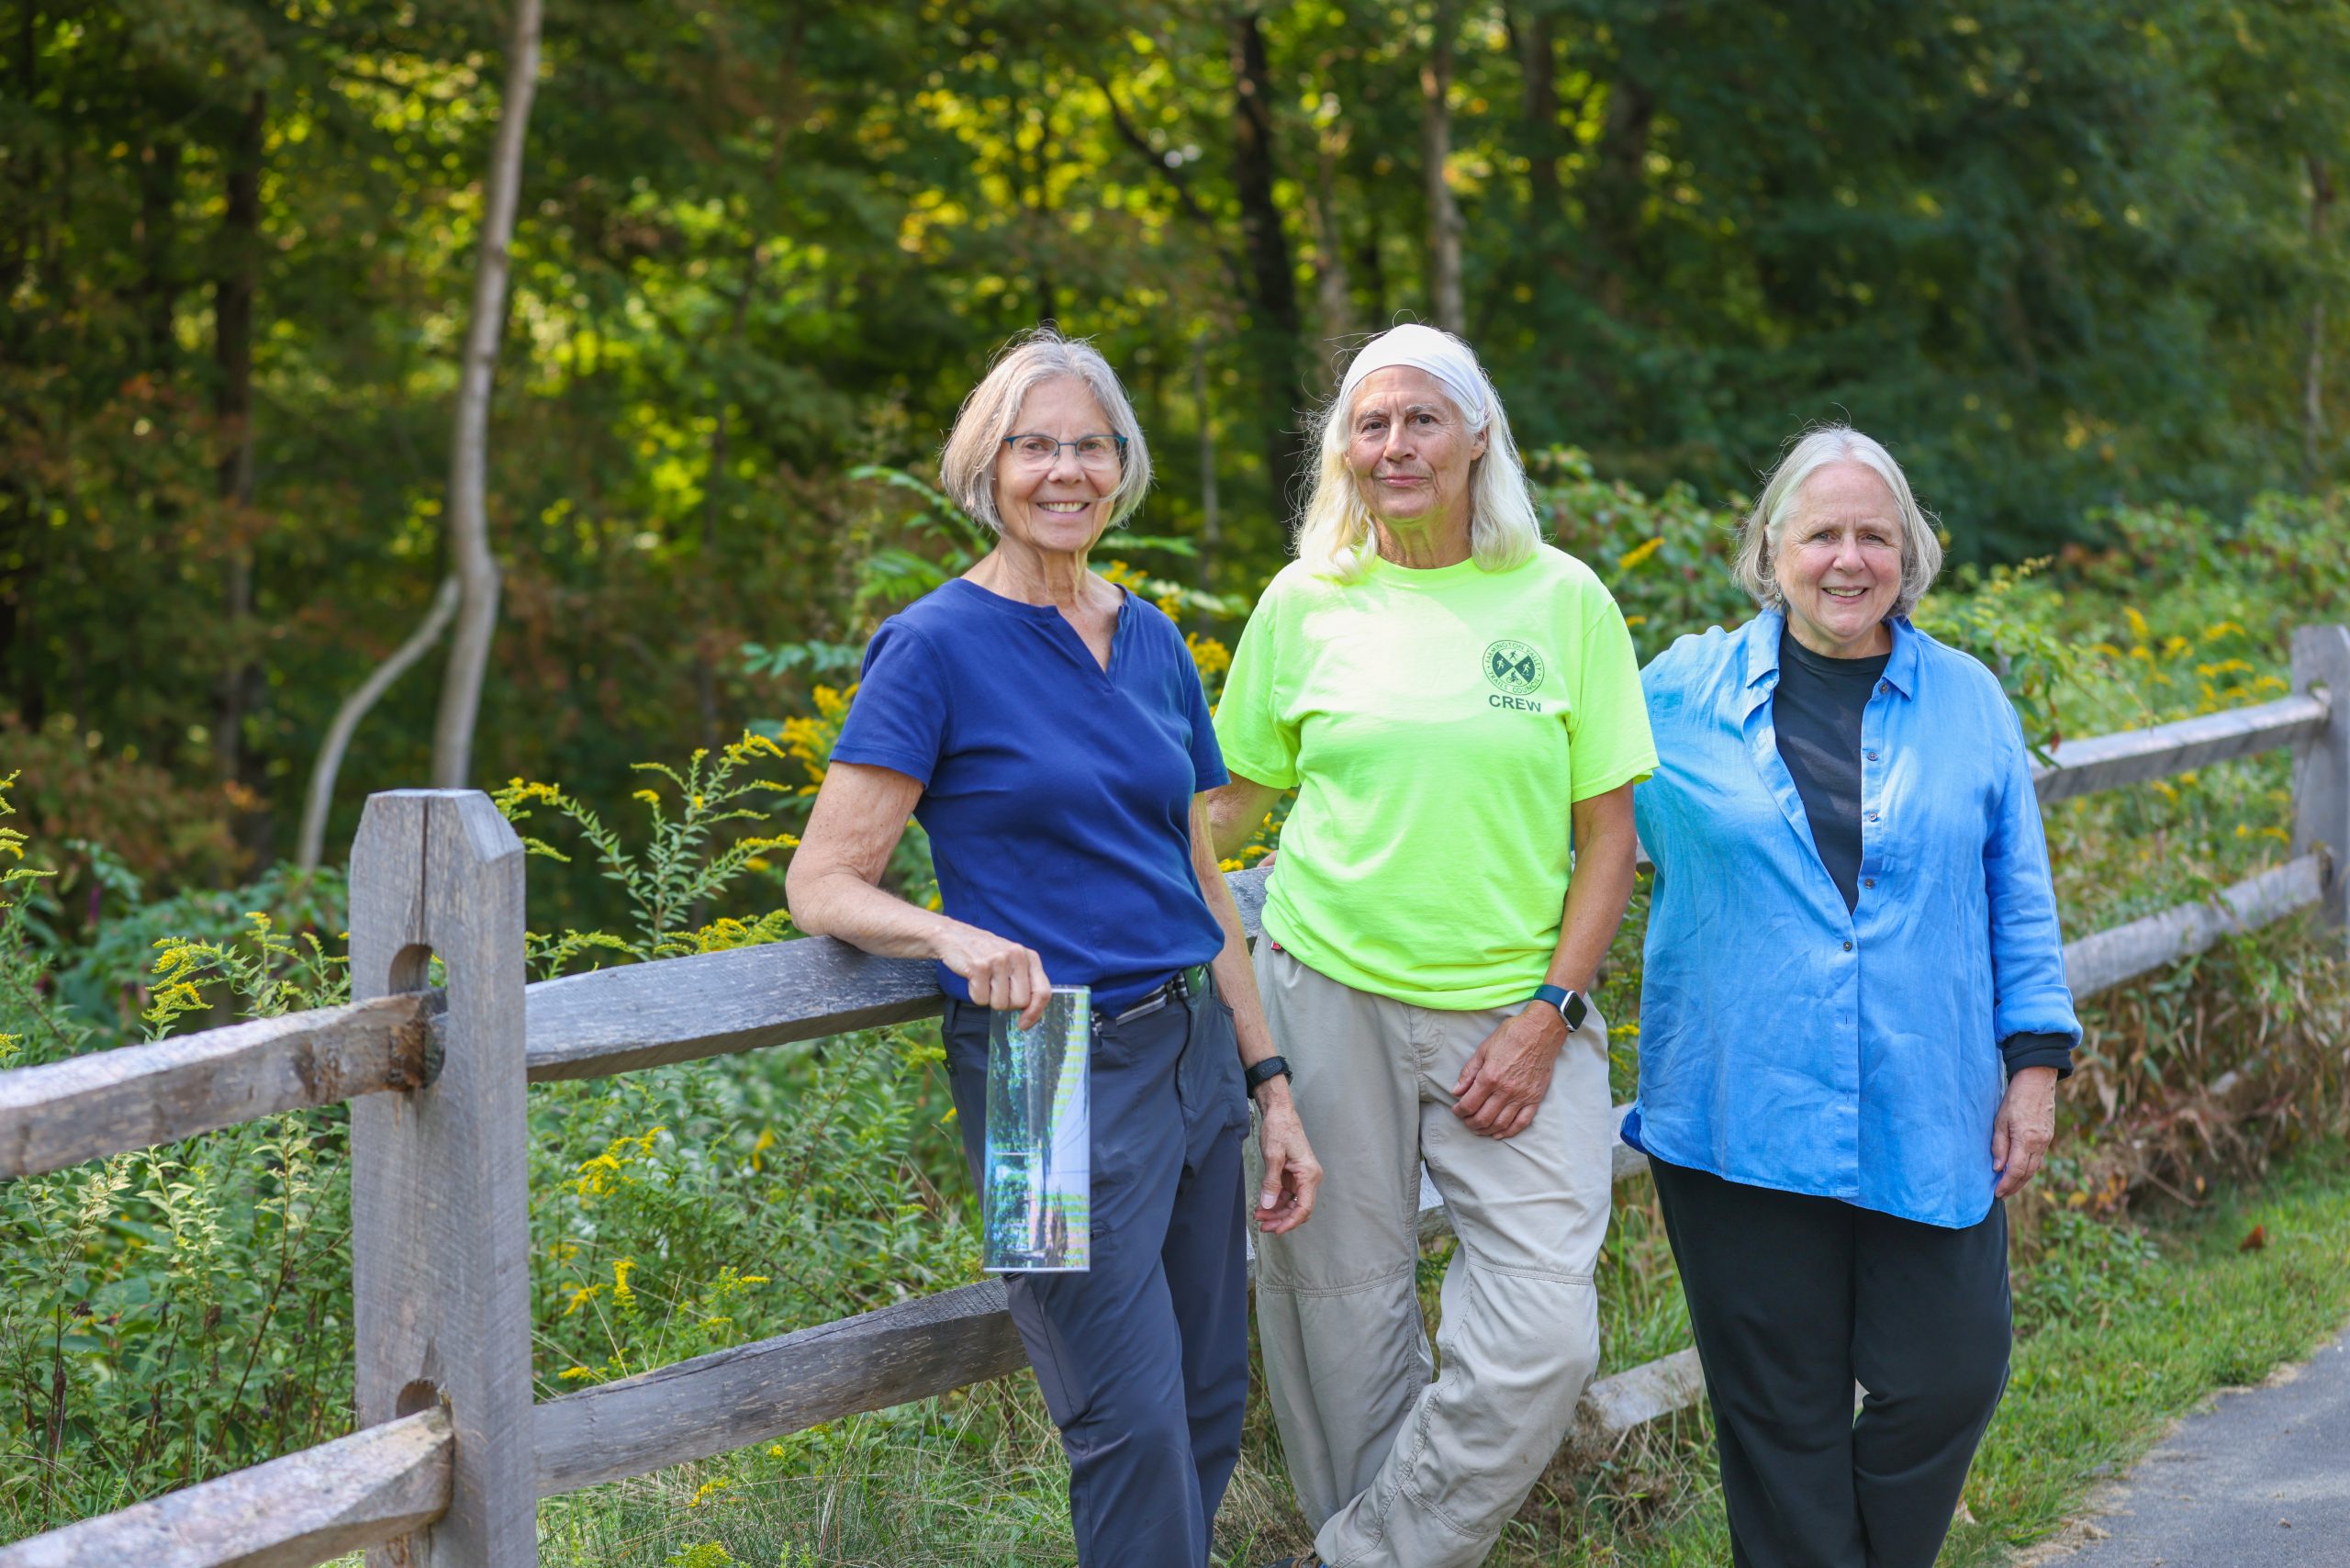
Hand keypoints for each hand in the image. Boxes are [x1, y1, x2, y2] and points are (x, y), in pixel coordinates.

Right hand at [935, 925, 1051, 1027]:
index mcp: (1030, 957)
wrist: (954, 936)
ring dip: (989, 999)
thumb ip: (1025, 982)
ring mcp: (998, 960)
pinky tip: (973, 978)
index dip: (1035, 1013)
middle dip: (1006, 1003)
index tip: (1024, 1024)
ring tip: (983, 980)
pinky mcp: (979, 966)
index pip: (1043, 992)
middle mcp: (1017, 956)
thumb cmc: (986, 953)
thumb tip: (1031, 1014)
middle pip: (1020, 1002)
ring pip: (1000, 1003)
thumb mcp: (1012, 961)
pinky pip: (980, 999)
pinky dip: (974, 994)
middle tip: (995, 989)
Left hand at [1252, 1083, 1321, 1232]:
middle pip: (1298, 1209)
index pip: (1304, 1207)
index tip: (1276, 1230)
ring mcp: (1301, 1178)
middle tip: (1263, 1227)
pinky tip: (1263, 1207)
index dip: (1290, 1222)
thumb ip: (1271, 1182)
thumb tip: (1268, 1205)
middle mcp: (1309, 1178)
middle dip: (1281, 1220)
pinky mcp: (1292, 1176)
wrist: (1280, 1112)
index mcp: (1309, 1174)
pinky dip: (1275, 1203)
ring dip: (1276, 1213)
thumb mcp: (1273, 1155)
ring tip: (1259, 1218)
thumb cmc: (1280, 1129)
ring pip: (1291, 1204)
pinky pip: (1286, 1196)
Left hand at [1451, 1007, 1566, 1138]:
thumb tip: (1456, 1091)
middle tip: (1466, 1121)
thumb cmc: (1511, 1036)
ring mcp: (1522, 1096)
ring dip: (1487, 1130)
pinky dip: (1509, 1132)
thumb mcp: (1483, 1049)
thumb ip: (1468, 1073)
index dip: (1459, 1111)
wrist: (1540, 1031)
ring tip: (1479, 1129)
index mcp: (1490, 1077)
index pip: (1469, 1104)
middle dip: (1470, 1123)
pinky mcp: (1535, 1099)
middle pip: (1483, 1118)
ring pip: (1501, 1124)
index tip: (1456, 1110)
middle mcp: (1505, 1090)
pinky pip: (1522, 1122)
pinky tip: (1499, 1134)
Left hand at [1992, 1065, 2059, 1197]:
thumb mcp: (2000, 1121)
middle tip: (2002, 1195)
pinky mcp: (2048, 1137)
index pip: (2016, 1170)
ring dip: (2022, 1180)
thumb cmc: (2015, 1099)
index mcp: (2026, 1140)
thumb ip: (1999, 1146)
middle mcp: (2040, 1144)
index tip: (1996, 1193)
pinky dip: (2029, 1169)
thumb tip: (1998, 1168)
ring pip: (2035, 1168)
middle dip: (2014, 1186)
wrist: (2037, 1082)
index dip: (2006, 1184)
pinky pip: (2039, 1159)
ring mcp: (2046, 1141)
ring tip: (2009, 1187)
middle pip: (2027, 1174)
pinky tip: (2020, 1171)